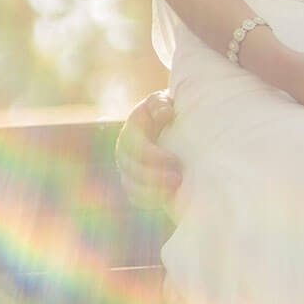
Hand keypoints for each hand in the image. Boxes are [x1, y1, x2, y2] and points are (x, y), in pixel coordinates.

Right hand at [115, 90, 181, 208]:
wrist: (169, 126)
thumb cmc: (168, 111)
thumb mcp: (163, 102)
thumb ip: (161, 104)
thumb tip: (166, 113)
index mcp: (132, 130)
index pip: (135, 146)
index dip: (153, 156)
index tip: (175, 161)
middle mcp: (125, 151)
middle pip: (130, 169)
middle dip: (153, 177)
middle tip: (178, 180)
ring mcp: (128, 169)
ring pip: (131, 187)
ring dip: (152, 193)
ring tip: (175, 192)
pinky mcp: (135, 184)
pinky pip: (136, 198)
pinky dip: (150, 201)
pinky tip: (169, 200)